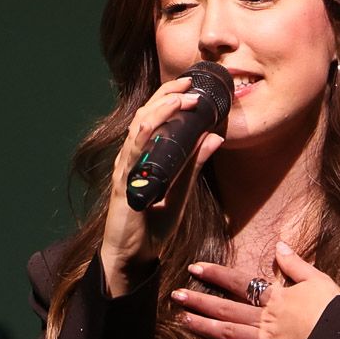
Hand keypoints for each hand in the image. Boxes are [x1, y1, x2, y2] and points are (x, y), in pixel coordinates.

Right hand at [99, 78, 223, 294]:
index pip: (154, 118)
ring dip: (163, 106)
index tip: (194, 85)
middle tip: (192, 81)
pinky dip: (151, 130)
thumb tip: (215, 137)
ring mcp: (125, 167)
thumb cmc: (152, 226)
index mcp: (143, 156)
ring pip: (139, 125)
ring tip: (185, 95)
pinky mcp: (124, 181)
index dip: (172, 98)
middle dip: (168, 94)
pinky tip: (166, 120)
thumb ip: (195, 164)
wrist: (132, 257)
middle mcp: (131, 156)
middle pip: (146, 113)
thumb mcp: (181, 192)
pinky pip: (135, 149)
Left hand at [175, 243, 339, 338]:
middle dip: (200, 300)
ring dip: (201, 325)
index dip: (216, 275)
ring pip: (226, 331)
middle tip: (175, 294)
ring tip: (179, 319)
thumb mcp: (320, 280)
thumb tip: (278, 245)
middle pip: (226, 307)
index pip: (240, 282)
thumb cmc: (337, 310)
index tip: (195, 268)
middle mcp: (265, 317)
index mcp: (277, 296)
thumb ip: (296, 264)